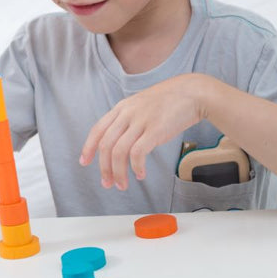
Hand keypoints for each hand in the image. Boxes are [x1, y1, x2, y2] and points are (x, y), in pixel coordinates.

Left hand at [79, 74, 208, 189]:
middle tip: (107, 183)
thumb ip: (128, 119)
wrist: (193, 92)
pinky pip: (137, 153)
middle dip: (103, 167)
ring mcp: (140, 121)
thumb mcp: (141, 105)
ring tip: (122, 185)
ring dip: (118, 173)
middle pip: (105, 144)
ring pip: (118, 152)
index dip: (88, 147)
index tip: (84, 162)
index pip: (97, 129)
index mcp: (121, 108)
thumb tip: (119, 141)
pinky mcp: (155, 130)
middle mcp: (127, 114)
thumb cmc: (169, 101)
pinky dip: (136, 167)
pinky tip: (140, 174)